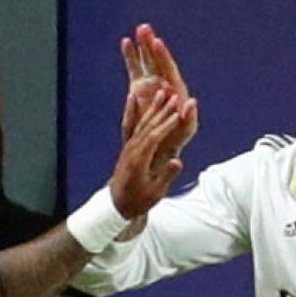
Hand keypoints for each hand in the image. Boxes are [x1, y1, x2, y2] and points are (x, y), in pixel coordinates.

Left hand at [108, 89, 189, 219]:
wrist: (117, 204)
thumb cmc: (139, 200)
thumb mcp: (156, 192)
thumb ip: (166, 175)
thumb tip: (178, 161)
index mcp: (139, 160)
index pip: (154, 137)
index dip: (166, 125)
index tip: (178, 113)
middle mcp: (132, 149)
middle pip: (148, 125)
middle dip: (162, 110)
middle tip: (174, 96)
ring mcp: (128, 146)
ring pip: (140, 122)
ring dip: (152, 107)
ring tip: (162, 92)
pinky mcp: (127, 146)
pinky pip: (128, 125)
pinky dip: (130, 110)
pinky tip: (132, 97)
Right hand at [121, 24, 197, 153]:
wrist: (160, 145)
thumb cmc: (177, 138)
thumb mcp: (186, 130)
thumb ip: (190, 118)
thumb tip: (192, 102)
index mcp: (176, 90)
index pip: (169, 69)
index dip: (163, 56)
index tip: (156, 42)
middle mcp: (164, 83)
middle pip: (158, 60)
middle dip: (151, 44)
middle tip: (144, 28)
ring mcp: (152, 84)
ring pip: (147, 60)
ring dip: (143, 45)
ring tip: (138, 29)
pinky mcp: (139, 88)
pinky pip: (135, 68)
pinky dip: (131, 56)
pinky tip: (126, 42)